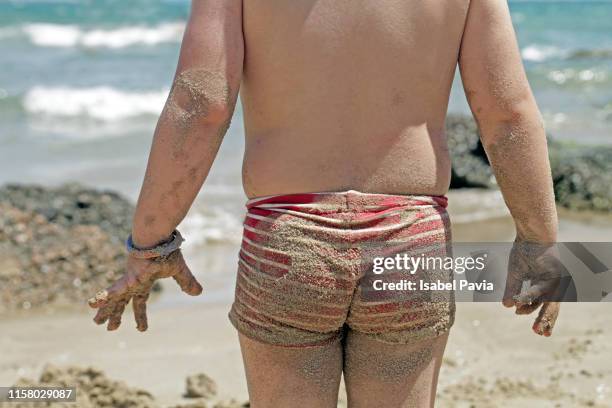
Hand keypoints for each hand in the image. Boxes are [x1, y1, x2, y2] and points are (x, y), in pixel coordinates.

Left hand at [88, 250, 202, 330]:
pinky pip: (113, 290)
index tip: (141, 329)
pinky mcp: (129, 278)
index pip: (140, 302)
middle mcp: (133, 282)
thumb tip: (198, 293)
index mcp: (143, 281)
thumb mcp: (179, 270)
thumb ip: (187, 282)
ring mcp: (128, 280)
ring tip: (96, 322)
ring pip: (114, 299)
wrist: (159, 237)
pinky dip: (103, 297)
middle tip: (109, 328)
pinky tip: (91, 304)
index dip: (140, 316)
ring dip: (105, 311)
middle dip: (115, 315)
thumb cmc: (166, 249)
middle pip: (122, 302)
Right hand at [502, 239, 562, 336]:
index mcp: (544, 284)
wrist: (532, 233)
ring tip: (534, 327)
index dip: (539, 317)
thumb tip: (506, 306)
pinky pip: (540, 290)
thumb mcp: (515, 273)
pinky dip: (529, 297)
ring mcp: (555, 280)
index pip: (544, 305)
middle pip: (550, 306)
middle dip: (544, 321)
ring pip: (550, 302)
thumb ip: (512, 290)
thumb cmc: (524, 250)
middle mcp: (553, 284)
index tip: (536, 331)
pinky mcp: (554, 275)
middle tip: (539, 335)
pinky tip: (519, 304)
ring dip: (541, 314)